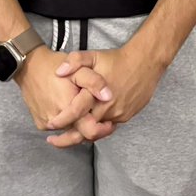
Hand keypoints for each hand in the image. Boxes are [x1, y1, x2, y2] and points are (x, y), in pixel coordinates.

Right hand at [14, 47, 115, 146]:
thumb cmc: (55, 66)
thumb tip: (108, 97)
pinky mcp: (40, 124)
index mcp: (69, 109)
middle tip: (99, 118)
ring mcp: (47, 124)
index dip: (103, 129)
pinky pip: (59, 128)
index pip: (90, 131)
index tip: (110, 123)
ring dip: (78, 124)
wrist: (29, 67)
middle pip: (80, 134)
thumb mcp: (80, 69)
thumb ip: (95, 82)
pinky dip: (66, 122)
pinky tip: (69, 109)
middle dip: (91, 127)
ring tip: (83, 110)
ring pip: (69, 131)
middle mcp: (57, 122)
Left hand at [45, 43, 165, 147]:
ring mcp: (119, 114)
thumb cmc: (118, 59)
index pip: (74, 114)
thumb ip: (74, 61)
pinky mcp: (127, 116)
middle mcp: (108, 108)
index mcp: (96, 94)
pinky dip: (99, 126)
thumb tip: (58, 72)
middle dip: (68, 138)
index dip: (61, 122)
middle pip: (85, 130)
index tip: (50, 125)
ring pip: (98, 131)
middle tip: (54, 140)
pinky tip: (92, 121)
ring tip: (71, 133)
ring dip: (84, 133)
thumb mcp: (94, 55)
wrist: (146, 62)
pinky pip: (109, 126)